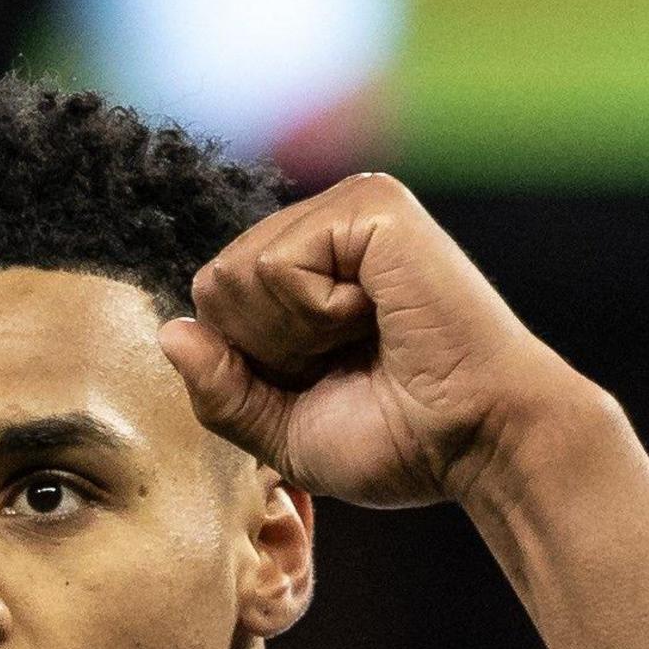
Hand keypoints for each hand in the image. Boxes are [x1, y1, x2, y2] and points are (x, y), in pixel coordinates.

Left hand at [161, 174, 597, 509]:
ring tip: (366, 338)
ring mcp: (351, 207)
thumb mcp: (284, 432)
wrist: (479, 442)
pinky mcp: (370, 206)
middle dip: (267, 351)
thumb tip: (169, 332)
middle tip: (349, 361)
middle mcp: (331, 225)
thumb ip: (223, 389)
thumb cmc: (404, 442)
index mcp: (313, 270)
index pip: (217, 305)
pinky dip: (314, 316)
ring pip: (237, 275)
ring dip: (292, 336)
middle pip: (216, 286)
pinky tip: (374, 317)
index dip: (253, 366)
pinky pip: (273, 266)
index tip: (331, 381)